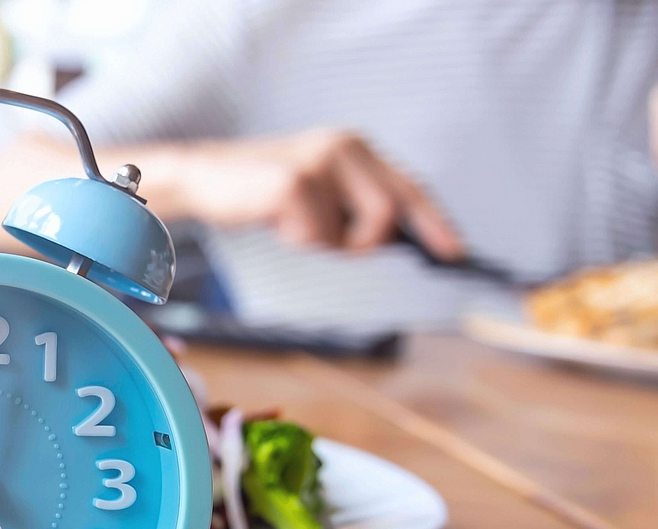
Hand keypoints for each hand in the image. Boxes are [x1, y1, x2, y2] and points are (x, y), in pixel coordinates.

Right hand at [174, 130, 464, 258]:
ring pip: (352, 234)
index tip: (453, 253)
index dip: (435, 222)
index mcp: (354, 147)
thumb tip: (401, 239)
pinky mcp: (293, 182)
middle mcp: (342, 146)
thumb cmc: (262, 189)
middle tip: (326, 237)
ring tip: (293, 221)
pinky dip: (296, 240)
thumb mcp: (320, 189)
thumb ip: (359, 202)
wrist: (203, 177)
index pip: (409, 187)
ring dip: (323, 242)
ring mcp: (317, 162)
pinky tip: (274, 219)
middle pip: (388, 216)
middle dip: (362, 243)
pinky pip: (316, 237)